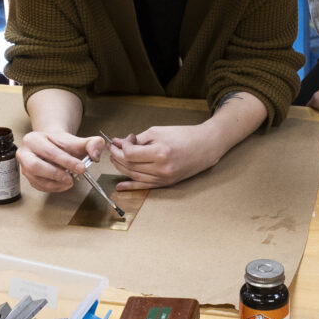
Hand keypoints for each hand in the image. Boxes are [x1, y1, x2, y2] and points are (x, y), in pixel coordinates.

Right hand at [18, 129, 98, 192]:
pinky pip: (39, 186)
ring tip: (69, 182)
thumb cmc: (62, 144)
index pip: (50, 151)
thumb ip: (91, 143)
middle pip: (36, 166)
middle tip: (71, 178)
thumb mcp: (77, 141)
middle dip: (56, 174)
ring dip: (55, 183)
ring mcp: (24, 167)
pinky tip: (63, 184)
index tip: (81, 167)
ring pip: (36, 178)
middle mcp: (24, 152)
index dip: (67, 161)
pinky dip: (53, 188)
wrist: (52, 146)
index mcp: (34, 139)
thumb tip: (96, 154)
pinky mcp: (29, 178)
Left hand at [105, 125, 222, 189]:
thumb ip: (138, 139)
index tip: (126, 139)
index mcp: (160, 153)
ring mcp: (164, 178)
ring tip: (116, 158)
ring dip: (121, 167)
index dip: (123, 146)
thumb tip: (119, 142)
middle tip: (113, 148)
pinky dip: (131, 186)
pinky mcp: (166, 183)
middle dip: (118, 156)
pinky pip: (144, 186)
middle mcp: (161, 168)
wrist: (205, 146)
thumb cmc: (184, 135)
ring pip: (134, 176)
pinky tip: (120, 186)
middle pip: (130, 165)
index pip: (130, 154)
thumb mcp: (159, 131)